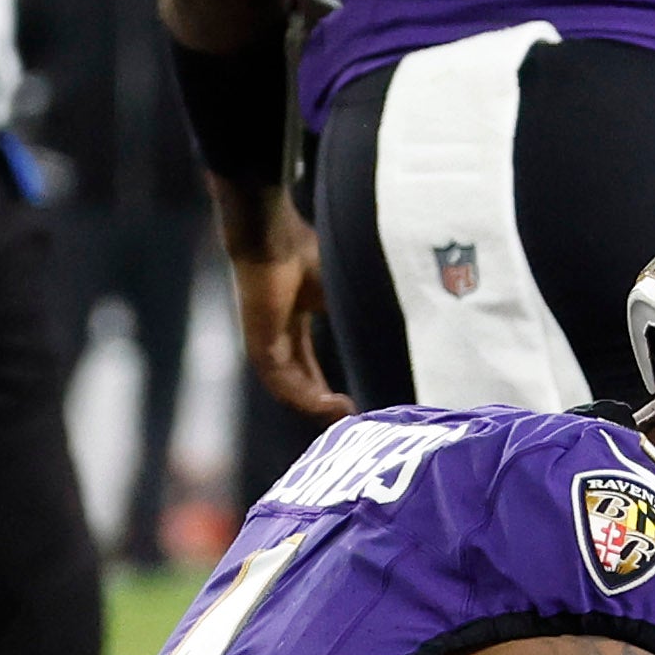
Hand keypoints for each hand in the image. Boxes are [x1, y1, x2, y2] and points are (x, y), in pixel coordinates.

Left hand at [228, 200, 349, 419]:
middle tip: (352, 420)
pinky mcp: (260, 345)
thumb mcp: (338, 291)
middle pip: (299, 381)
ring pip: (291, 388)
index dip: (328, 386)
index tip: (355, 402)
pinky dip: (307, 399)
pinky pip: (283, 383)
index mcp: (293, 318)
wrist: (271, 235)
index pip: (307, 363)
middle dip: (324, 404)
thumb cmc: (304, 250)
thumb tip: (393, 335)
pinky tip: (332, 408)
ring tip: (346, 418)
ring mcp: (266, 341)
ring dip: (318, 407)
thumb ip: (354, 315)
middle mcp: (277, 334)